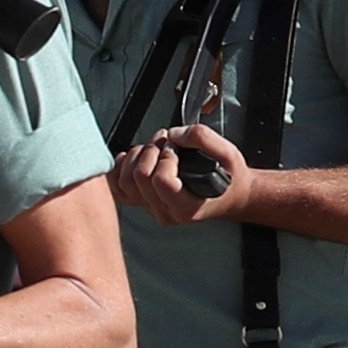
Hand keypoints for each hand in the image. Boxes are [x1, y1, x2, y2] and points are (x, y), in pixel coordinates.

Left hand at [114, 129, 254, 225]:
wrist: (230, 194)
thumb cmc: (228, 177)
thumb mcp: (228, 153)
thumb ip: (202, 138)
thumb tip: (172, 135)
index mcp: (187, 206)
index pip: (161, 180)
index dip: (166, 157)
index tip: (178, 150)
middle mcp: (166, 212)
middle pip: (139, 178)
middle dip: (151, 152)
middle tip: (166, 143)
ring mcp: (152, 208)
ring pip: (125, 182)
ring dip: (136, 157)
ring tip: (155, 148)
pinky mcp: (143, 201)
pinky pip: (117, 188)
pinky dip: (120, 168)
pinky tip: (133, 157)